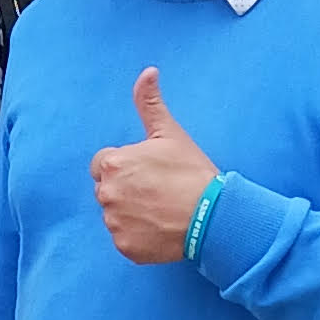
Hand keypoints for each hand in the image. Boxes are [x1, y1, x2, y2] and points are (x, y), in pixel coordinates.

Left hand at [89, 67, 218, 265]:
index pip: (104, 164)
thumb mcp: (170, 133)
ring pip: (115, 215)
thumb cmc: (192, 172)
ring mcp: (115, 223)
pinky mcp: (125, 247)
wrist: (215, 215)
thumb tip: (148, 72)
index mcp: (113, 164)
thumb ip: (150, 103)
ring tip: (161, 209)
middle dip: (126, 189)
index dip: (126, 166)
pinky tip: (160, 228)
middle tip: (157, 191)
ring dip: (131, 212)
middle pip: (107, 189)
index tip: (148, 172)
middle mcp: (107, 194)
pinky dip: (138, 235)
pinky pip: (125, 238)